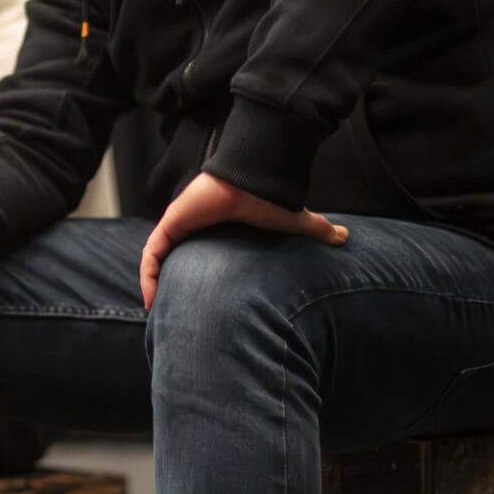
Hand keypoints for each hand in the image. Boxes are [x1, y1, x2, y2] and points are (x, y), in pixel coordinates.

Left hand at [139, 171, 347, 308]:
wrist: (256, 180)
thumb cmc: (270, 198)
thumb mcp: (293, 223)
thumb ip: (315, 230)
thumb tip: (346, 238)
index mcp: (214, 230)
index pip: (194, 255)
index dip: (187, 276)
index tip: (189, 303)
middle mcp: (195, 227)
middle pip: (170, 259)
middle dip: (164, 283)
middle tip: (165, 312)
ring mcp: (181, 223)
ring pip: (156, 257)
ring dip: (151, 282)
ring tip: (154, 310)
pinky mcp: (173, 221)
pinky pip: (152, 251)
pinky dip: (148, 272)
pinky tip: (150, 295)